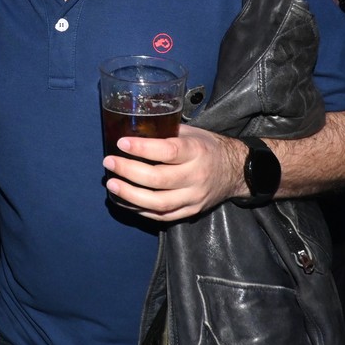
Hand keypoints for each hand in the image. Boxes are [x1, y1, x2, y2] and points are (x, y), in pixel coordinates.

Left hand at [103, 125, 243, 220]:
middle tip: (109, 162)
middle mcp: (196, 176)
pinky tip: (124, 200)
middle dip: (129, 171)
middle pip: (158, 179)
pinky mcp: (190, 211)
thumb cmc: (207, 147)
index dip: (142, 149)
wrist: (235, 171)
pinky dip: (140, 210)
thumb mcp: (192, 133)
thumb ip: (166, 133)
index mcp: (196, 151)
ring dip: (130, 195)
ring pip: (158, 203)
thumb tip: (133, 128)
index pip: (167, 151)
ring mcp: (193, 197)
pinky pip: (162, 216)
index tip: (121, 143)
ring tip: (112, 184)